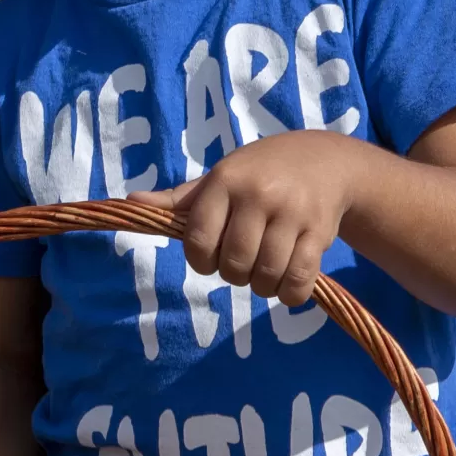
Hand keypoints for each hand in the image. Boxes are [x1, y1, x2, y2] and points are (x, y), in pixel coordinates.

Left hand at [155, 133, 368, 308]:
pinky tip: (287, 281)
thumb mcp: (219, 177)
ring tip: (265, 269)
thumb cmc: (260, 173)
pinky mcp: (319, 232)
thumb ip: (179, 200)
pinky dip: (289, 294)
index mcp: (225, 180)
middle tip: (243, 261)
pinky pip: (298, 282)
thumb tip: (131, 203)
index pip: (199, 241)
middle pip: (234, 264)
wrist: (324, 161)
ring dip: (262, 285)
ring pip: (265, 277)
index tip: (211, 257)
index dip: (201, 261)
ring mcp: (292, 213)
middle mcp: (258, 194)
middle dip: (234, 274)